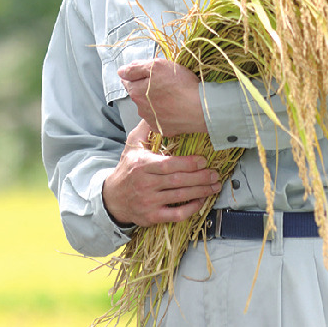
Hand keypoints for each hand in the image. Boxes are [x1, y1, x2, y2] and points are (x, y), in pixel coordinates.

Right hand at [102, 120, 220, 226]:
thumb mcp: (132, 146)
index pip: (168, 164)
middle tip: (214, 174)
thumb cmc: (127, 169)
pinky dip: (191, 209)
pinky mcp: (152, 216)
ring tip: (214, 186)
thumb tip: (156, 110)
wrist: (112, 198)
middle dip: (200, 177)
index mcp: (142, 165)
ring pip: (180, 196)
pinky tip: (200, 201)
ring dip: (201, 191)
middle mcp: (145, 184)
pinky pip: (176, 215)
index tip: (203, 160)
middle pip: (178, 180)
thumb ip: (145, 129)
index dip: (188, 163)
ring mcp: (149, 202)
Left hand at [118, 58, 205, 135]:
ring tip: (173, 95)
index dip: (137, 74)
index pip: (128, 81)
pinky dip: (165, 113)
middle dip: (147, 88)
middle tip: (165, 82)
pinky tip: (175, 107)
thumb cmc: (180, 85)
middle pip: (139, 94)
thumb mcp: (157, 66)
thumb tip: (121, 71)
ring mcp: (152, 121)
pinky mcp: (164, 129)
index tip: (150, 72)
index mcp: (136, 93)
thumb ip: (136, 68)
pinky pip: (160, 118)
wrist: (201, 109)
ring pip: (149, 107)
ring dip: (156, 101)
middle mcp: (140, 109)